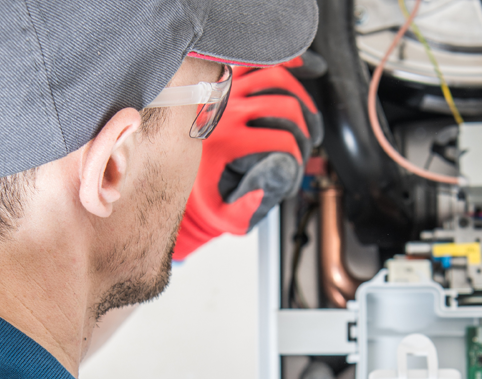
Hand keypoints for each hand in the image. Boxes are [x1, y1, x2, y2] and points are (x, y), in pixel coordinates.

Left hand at [173, 60, 322, 259]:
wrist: (175, 175)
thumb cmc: (206, 194)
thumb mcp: (225, 214)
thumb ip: (250, 208)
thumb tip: (276, 181)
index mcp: (225, 142)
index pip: (281, 140)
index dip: (298, 156)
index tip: (296, 167)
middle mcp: (224, 111)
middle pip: (285, 106)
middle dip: (304, 130)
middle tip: (305, 146)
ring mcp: (225, 91)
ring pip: (277, 77)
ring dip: (301, 98)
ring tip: (306, 120)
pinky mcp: (226, 79)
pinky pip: (258, 61)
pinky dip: (283, 62)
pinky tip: (299, 71)